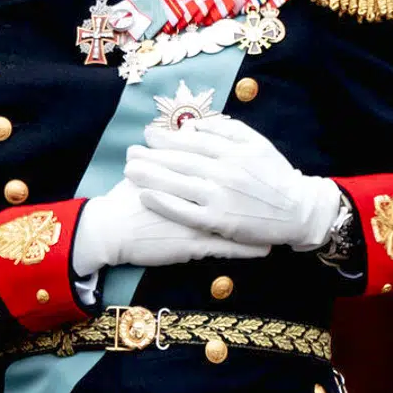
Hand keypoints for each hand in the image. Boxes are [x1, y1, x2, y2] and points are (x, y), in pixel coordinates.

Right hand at [72, 177, 270, 276]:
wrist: (110, 231)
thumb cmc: (123, 202)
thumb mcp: (145, 173)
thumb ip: (164, 159)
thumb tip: (174, 142)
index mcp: (186, 177)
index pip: (221, 169)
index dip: (243, 170)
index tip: (263, 170)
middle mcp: (197, 196)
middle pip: (235, 193)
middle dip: (259, 194)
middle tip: (279, 194)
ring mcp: (197, 221)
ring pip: (237, 222)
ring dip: (260, 224)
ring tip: (281, 225)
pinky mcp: (193, 245)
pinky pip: (227, 249)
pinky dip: (246, 249)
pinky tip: (264, 250)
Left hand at [123, 117, 339, 250]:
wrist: (298, 211)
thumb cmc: (276, 176)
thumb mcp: (258, 144)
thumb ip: (228, 130)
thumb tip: (197, 126)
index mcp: (234, 151)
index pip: (193, 141)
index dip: (168, 138)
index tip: (148, 135)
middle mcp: (225, 171)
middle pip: (180, 160)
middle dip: (152, 154)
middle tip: (130, 150)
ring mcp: (221, 196)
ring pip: (178, 182)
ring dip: (150, 175)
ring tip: (129, 169)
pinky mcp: (218, 220)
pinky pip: (184, 210)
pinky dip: (163, 202)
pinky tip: (145, 195)